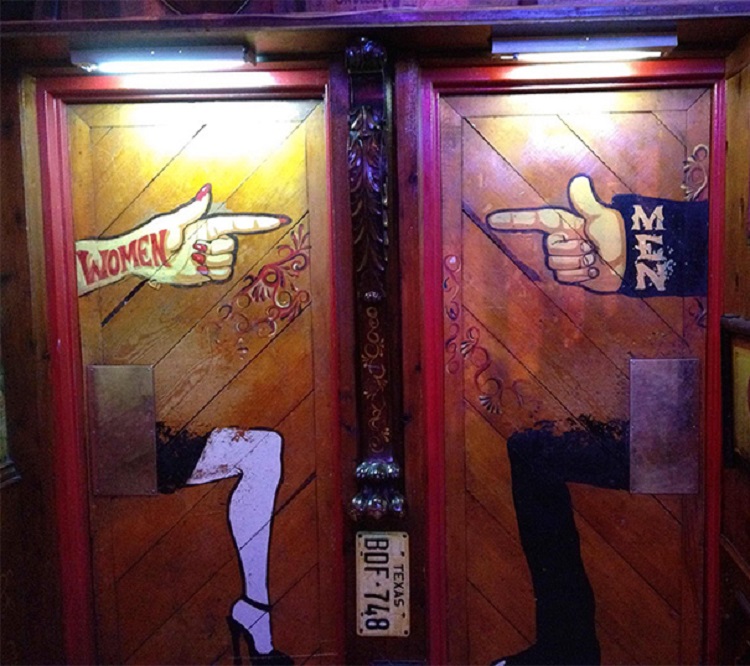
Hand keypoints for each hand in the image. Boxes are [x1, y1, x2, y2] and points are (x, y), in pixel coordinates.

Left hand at [138, 183, 289, 286]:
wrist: (140, 262)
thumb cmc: (150, 240)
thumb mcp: (170, 223)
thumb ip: (192, 210)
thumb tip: (207, 190)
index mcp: (206, 225)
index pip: (238, 223)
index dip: (259, 223)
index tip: (279, 220)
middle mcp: (211, 240)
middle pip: (232, 245)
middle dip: (217, 250)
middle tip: (194, 251)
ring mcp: (209, 256)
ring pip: (228, 261)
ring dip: (212, 263)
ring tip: (192, 260)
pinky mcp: (207, 272)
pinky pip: (223, 274)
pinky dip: (214, 274)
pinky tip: (199, 270)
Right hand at [486, 175, 625, 292]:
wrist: (629, 259)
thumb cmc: (616, 234)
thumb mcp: (600, 217)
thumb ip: (586, 202)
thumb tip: (578, 181)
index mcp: (561, 222)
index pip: (531, 220)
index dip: (511, 220)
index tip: (491, 220)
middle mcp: (558, 240)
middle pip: (550, 250)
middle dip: (574, 251)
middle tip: (592, 247)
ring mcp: (562, 258)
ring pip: (557, 266)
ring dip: (580, 264)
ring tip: (595, 258)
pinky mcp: (568, 275)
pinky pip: (564, 278)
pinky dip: (582, 276)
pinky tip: (594, 270)